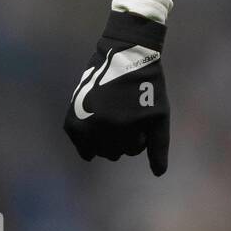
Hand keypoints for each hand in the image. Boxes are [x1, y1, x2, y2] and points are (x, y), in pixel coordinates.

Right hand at [64, 11, 169, 173]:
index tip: (141, 115)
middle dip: (122, 139)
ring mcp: (83, 123)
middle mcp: (99, 129)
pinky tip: (96, 123)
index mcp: (122, 130)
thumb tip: (159, 174)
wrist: (125, 56)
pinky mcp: (71, 117)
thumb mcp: (159, 116)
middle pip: (113, 152)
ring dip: (105, 139)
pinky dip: (86, 139)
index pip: (132, 149)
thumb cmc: (147, 86)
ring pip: (95, 150)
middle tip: (126, 115)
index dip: (140, 133)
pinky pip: (79, 142)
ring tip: (112, 115)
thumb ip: (158, 146)